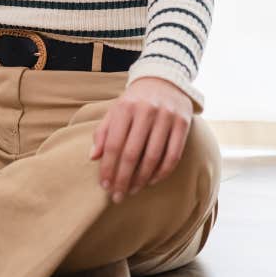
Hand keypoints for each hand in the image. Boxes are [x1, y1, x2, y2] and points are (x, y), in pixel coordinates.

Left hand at [90, 75, 193, 202]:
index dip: (108, 168)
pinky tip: (151, 181)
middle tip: (117, 196)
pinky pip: (173, 155)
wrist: (165, 80)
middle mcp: (146, 111)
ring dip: (141, 179)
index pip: (113, 144)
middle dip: (123, 179)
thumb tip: (93, 157)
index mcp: (125, 108)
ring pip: (153, 157)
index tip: (104, 186)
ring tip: (133, 191)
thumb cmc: (135, 101)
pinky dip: (162, 172)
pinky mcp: (183, 124)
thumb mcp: (115, 110)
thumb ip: (102, 132)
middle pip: (132, 153)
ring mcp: (166, 117)